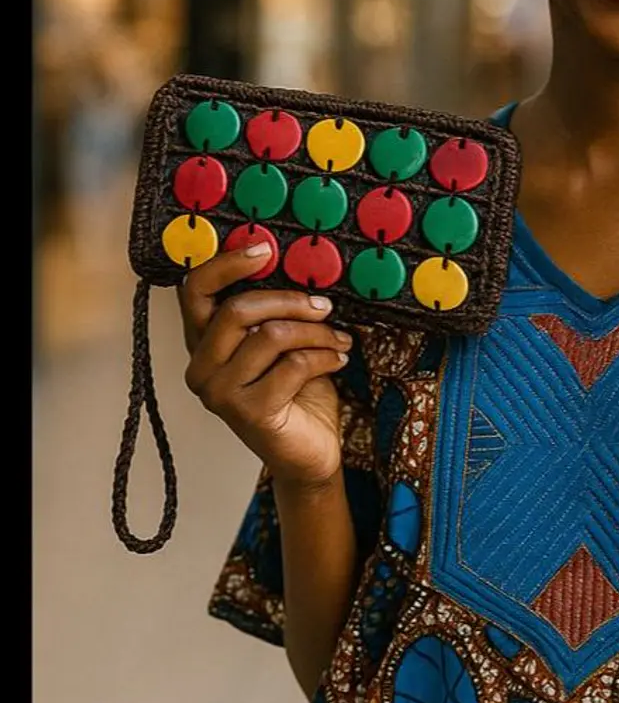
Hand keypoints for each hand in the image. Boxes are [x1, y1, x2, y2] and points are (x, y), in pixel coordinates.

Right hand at [177, 243, 352, 488]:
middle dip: (290, 300)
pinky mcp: (248, 412)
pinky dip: (324, 357)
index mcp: (203, 344)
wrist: (310, 453)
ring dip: (316, 332)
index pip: (194, 291)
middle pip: (238, 309)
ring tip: (339, 340)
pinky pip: (293, 365)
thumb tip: (297, 268)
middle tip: (325, 305)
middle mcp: (201, 368)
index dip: (226, 264)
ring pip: (270, 335)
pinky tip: (338, 360)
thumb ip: (274, 315)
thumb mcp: (283, 346)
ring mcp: (219, 393)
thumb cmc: (297, 395)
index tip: (264, 249)